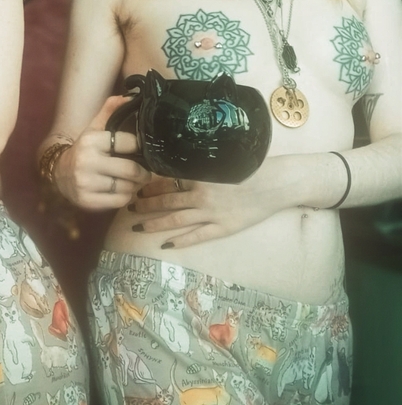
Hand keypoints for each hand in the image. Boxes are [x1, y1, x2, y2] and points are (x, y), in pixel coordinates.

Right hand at [52, 96, 150, 209]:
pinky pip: (120, 201)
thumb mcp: (94, 129)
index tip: (142, 150)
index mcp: (91, 141)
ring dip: (134, 186)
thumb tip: (128, 96)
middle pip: (130, 169)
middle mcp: (86, 161)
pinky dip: (125, 197)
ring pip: (127, 187)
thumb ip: (109, 111)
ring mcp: (86, 183)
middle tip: (146, 173)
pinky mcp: (87, 201)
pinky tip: (120, 191)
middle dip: (143, 173)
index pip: (128, 142)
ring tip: (131, 181)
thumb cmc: (84, 150)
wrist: (59, 173)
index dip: (140, 146)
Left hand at [128, 157, 287, 247]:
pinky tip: (166, 244)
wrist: (276, 184)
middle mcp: (202, 196)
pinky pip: (197, 236)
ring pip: (176, 220)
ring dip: (155, 223)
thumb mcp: (223, 160)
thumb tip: (179, 160)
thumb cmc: (252, 168)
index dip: (149, 186)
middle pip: (167, 201)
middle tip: (129, 207)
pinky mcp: (223, 228)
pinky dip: (180, 240)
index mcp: (201, 176)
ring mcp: (212, 214)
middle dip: (146, 205)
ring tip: (138, 226)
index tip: (136, 187)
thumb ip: (201, 163)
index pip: (167, 181)